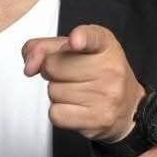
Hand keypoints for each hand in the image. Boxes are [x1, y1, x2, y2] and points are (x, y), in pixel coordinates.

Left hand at [21, 24, 145, 143]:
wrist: (127, 106)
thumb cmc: (97, 73)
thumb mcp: (75, 50)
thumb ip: (45, 47)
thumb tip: (29, 65)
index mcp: (105, 44)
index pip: (92, 37)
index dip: (81, 38)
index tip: (75, 41)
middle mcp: (110, 68)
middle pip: (53, 66)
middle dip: (51, 71)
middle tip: (69, 75)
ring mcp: (106, 95)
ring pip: (53, 91)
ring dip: (57, 92)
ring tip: (76, 91)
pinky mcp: (97, 119)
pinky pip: (55, 113)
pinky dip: (58, 111)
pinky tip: (75, 107)